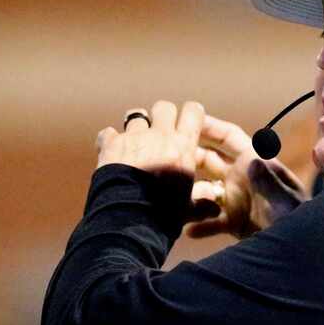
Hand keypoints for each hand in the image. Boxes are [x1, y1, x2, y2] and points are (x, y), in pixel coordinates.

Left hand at [97, 101, 223, 220]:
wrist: (129, 217)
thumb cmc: (162, 213)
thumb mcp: (187, 209)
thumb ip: (202, 204)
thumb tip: (215, 208)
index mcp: (183, 146)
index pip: (193, 112)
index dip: (191, 114)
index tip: (189, 121)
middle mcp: (160, 135)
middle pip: (164, 107)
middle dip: (163, 115)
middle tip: (161, 130)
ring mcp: (134, 137)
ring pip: (136, 115)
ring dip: (137, 126)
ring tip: (136, 141)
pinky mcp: (111, 145)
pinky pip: (108, 133)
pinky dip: (110, 140)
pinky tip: (111, 150)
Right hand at [187, 114, 306, 238]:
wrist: (300, 245)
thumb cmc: (298, 216)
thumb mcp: (285, 198)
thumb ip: (267, 180)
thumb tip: (252, 159)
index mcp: (255, 162)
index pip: (229, 137)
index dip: (209, 126)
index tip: (186, 118)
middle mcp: (240, 177)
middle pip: (207, 160)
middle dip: (188, 158)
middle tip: (165, 158)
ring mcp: (234, 199)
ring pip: (203, 191)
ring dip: (190, 196)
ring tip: (177, 203)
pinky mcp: (232, 222)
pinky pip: (209, 221)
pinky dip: (199, 226)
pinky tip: (190, 231)